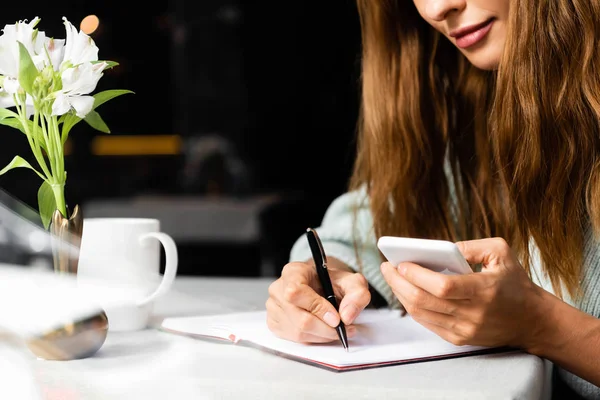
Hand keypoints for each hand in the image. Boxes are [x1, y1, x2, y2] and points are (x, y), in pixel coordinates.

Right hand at [266, 259, 370, 343]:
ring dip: (322, 336)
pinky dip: (313, 339)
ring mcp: (273, 307)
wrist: (323, 288)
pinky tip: (322, 331)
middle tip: (343, 329)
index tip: (336, 318)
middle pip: (299, 319)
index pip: (296, 292)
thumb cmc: (333, 284)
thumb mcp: (352, 282)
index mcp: (293, 272)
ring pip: (297, 332)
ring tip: (336, 330)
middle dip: (326, 329)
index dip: (317, 308)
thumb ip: (357, 294)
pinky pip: (294, 339)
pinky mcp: (274, 323)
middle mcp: (278, 289)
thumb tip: (347, 316)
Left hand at [380, 238, 545, 348]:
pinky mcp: (459, 338)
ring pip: (421, 313)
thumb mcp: (500, 252)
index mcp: (484, 290)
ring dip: (400, 294)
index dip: (418, 275)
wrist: (531, 320)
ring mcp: (464, 329)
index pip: (443, 286)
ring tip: (391, 277)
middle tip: (386, 267)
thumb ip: (470, 246)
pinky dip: (411, 307)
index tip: (401, 262)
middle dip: (398, 283)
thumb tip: (440, 248)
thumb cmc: (514, 282)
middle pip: (424, 300)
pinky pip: (426, 323)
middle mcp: (473, 313)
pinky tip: (404, 292)